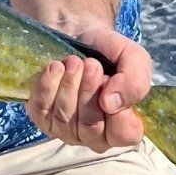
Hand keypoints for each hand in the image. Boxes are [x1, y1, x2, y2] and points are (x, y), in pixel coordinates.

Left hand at [26, 19, 153, 152]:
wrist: (82, 37)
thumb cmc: (111, 54)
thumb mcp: (134, 59)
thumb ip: (134, 82)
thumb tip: (111, 103)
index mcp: (124, 127)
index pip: (124, 134)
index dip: (117, 107)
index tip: (109, 79)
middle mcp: (95, 137)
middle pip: (90, 125)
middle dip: (89, 89)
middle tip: (91, 64)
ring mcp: (67, 132)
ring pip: (65, 117)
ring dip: (69, 84)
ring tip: (74, 61)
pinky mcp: (43, 120)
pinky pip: (41, 109)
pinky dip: (48, 84)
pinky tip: (56, 67)